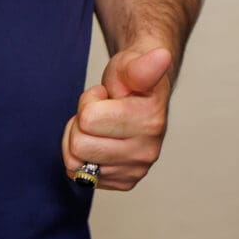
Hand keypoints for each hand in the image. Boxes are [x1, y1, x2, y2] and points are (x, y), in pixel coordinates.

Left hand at [60, 46, 174, 191]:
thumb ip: (141, 66)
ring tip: (99, 126)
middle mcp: (147, 151)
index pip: (89, 119)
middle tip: (101, 111)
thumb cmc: (132, 78)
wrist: (141, 95)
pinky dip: (82, 157)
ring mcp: (136, 170)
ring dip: (80, 140)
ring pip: (76, 164)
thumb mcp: (131, 64)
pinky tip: (100, 142)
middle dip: (82, 123)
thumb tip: (161, 56)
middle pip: (79, 146)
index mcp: (151, 121)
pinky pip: (80, 176)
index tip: (106, 94)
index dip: (90, 100)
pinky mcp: (124, 182)